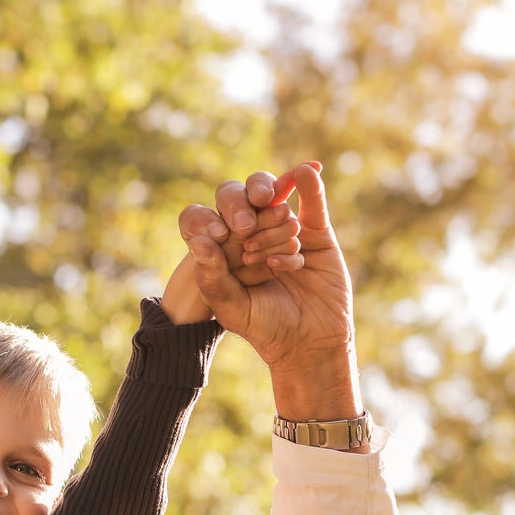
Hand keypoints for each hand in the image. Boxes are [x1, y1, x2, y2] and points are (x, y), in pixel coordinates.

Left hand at [183, 163, 360, 421]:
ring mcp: (283, 229)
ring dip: (273, 227)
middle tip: (245, 231)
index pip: (206, 217)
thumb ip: (211, 276)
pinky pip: (311, 203)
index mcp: (221, 249)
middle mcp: (250, 233)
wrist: (310, 342)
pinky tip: (305, 173)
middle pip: (239, 200)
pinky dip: (308, 185)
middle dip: (240, 210)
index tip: (218, 236)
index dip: (207, 219)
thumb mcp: (231, 308)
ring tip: (278, 262)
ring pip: (274, 205)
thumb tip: (198, 241)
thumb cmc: (265, 328)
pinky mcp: (316, 233)